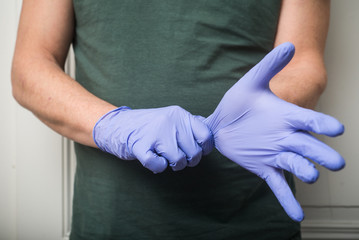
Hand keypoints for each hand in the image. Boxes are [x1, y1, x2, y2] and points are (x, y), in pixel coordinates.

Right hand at [93, 106, 213, 172]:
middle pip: (194, 153)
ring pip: (179, 161)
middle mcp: (170, 121)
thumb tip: (209, 137)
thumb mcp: (171, 117)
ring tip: (164, 156)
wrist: (119, 124)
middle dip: (187, 160)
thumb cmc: (150, 125)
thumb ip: (190, 124)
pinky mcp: (140, 146)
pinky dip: (158, 167)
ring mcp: (155, 133)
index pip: (206, 136)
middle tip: (176, 156)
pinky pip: (159, 166)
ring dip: (172, 164)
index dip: (204, 149)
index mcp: (180, 114)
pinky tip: (154, 160)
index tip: (196, 151)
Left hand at [204, 42, 344, 220]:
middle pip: (309, 147)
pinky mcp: (264, 168)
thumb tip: (289, 45)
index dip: (322, 124)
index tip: (336, 128)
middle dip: (321, 154)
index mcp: (286, 116)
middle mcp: (286, 137)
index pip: (309, 121)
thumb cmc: (238, 102)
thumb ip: (269, 65)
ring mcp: (276, 154)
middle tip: (335, 162)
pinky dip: (287, 201)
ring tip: (309, 176)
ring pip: (296, 165)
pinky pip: (278, 185)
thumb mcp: (251, 82)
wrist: (220, 123)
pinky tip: (297, 217)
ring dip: (304, 171)